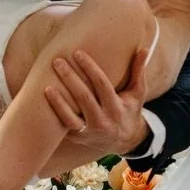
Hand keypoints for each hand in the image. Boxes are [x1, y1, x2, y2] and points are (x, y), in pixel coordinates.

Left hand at [43, 44, 151, 161]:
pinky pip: (64, 126)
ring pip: (70, 117)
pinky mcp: (78, 138)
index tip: (77, 53)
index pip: (102, 84)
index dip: (90, 68)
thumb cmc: (129, 110)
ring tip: (46, 84)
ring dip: (58, 101)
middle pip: (84, 98)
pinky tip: (45, 99)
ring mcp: (89, 132)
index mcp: (117, 108)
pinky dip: (55, 113)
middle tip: (57, 61)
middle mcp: (103, 121)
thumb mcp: (137, 93)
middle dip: (70, 78)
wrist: (125, 141)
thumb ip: (138, 71)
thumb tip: (144, 49)